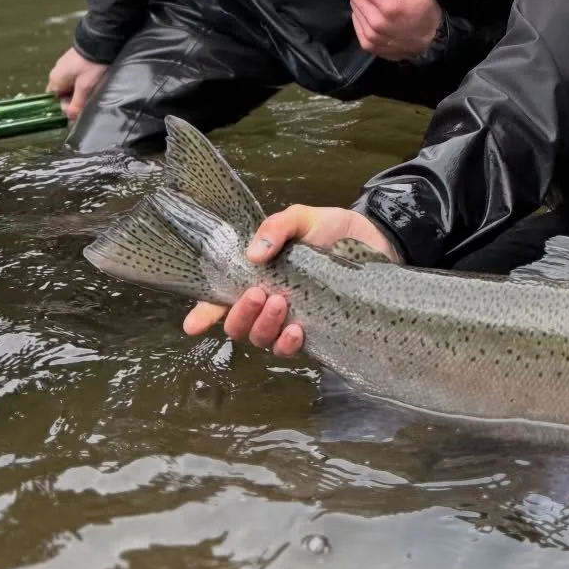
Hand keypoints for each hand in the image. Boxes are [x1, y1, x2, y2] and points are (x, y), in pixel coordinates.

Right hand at [47, 45, 109, 120]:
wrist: (101, 40)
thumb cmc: (91, 64)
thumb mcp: (86, 87)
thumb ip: (77, 103)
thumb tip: (71, 117)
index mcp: (55, 80)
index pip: (55, 101)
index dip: (66, 108)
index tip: (80, 109)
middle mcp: (56, 72)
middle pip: (62, 93)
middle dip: (74, 99)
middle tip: (88, 100)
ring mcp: (64, 65)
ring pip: (70, 85)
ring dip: (80, 90)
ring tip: (92, 90)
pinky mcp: (73, 60)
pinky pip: (75, 76)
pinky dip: (82, 81)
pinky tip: (93, 80)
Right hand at [182, 204, 397, 355]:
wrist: (376, 240)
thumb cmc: (333, 229)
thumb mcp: (303, 218)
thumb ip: (278, 228)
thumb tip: (254, 253)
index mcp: (259, 275)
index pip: (222, 299)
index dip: (204, 314)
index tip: (192, 325)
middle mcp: (269, 302)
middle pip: (238, 325)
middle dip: (241, 314)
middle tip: (259, 293)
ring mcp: (291, 320)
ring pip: (262, 339)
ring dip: (265, 326)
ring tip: (282, 303)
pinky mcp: (317, 333)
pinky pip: (292, 350)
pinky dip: (289, 343)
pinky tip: (299, 329)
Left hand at [345, 0, 441, 60]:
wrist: (432, 45)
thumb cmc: (428, 14)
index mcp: (389, 6)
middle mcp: (375, 22)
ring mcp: (369, 35)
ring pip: (352, 6)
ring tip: (378, 1)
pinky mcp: (367, 45)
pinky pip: (355, 21)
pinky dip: (362, 13)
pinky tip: (376, 14)